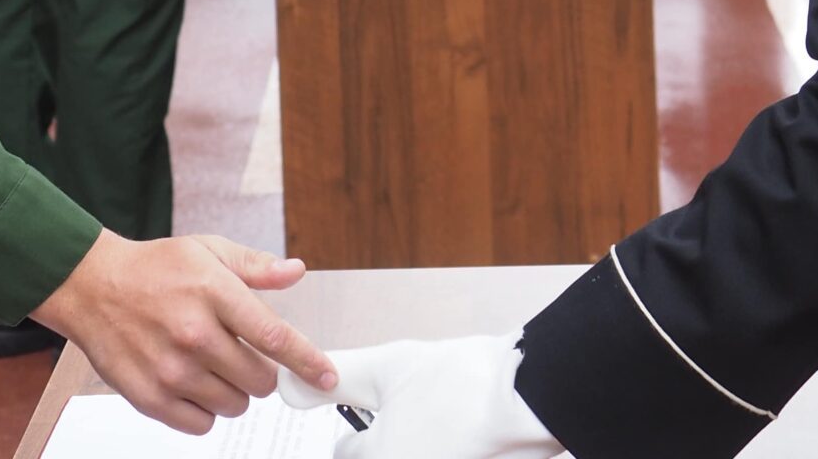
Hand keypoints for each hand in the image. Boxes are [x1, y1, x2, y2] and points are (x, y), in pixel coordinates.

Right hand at [34, 230, 335, 436]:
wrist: (93, 287)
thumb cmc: (153, 269)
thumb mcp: (207, 251)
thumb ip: (255, 266)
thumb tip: (295, 271)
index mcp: (213, 292)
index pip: (273, 336)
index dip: (307, 361)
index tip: (326, 377)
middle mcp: (193, 333)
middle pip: (259, 380)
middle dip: (260, 372)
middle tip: (240, 354)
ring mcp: (171, 369)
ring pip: (235, 406)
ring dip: (232, 391)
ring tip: (209, 364)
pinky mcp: (150, 397)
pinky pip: (201, 425)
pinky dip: (204, 410)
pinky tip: (191, 382)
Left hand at [280, 333, 562, 456]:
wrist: (532, 398)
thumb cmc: (464, 383)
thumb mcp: (387, 367)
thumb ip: (332, 377)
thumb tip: (286, 388)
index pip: (343, 454)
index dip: (358, 427)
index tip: (377, 414)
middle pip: (377, 457)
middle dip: (384, 441)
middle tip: (413, 416)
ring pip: (404, 456)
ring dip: (411, 441)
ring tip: (435, 421)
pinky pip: (438, 458)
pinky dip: (439, 447)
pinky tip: (453, 433)